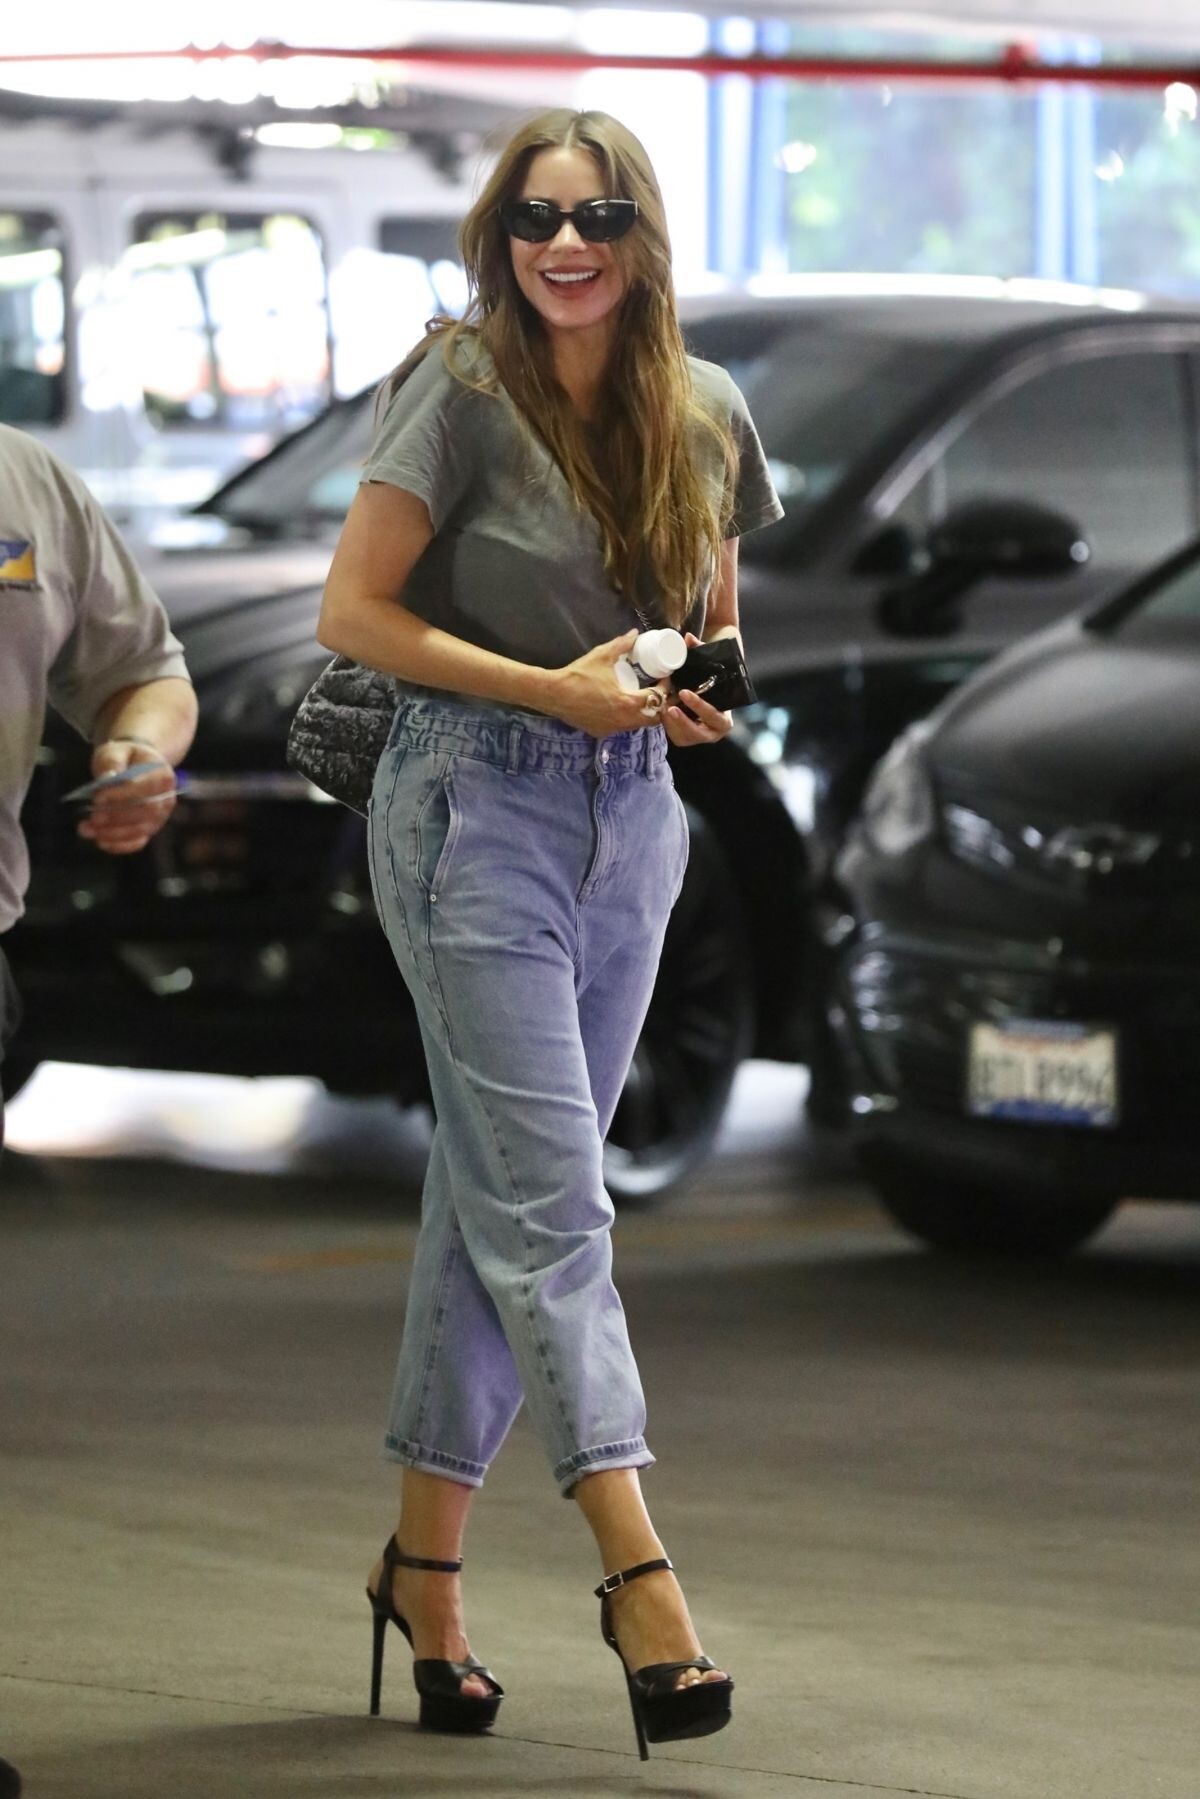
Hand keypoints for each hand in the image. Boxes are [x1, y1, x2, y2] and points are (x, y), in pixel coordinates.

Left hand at [77, 738, 177, 854]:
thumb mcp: (116, 751)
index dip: (121, 795)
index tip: (97, 797)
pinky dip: (119, 846)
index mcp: (162, 775)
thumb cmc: (125, 758)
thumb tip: (107, 778)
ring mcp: (159, 817)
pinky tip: (100, 842)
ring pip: (140, 830)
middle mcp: (166, 798)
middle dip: (116, 817)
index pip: (145, 788)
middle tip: (93, 817)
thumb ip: (112, 761)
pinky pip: (138, 843)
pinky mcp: (149, 830)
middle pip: (144, 812)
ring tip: (87, 829)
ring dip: (112, 833)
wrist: (135, 767)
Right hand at [544, 630, 669, 737]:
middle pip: (654, 718)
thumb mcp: (602, 656)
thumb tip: (635, 633)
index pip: (658, 699)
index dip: (665, 687)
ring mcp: (612, 729)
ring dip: (643, 713)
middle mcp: (624, 721)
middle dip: (659, 705)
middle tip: (656, 690)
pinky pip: (620, 727)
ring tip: (641, 696)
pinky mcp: (601, 732)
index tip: (663, 678)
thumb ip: (621, 644)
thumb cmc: (578, 675)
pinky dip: (625, 718)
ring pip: (637, 725)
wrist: (553, 694)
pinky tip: (620, 706)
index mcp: (628, 702)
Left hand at [664, 633, 732, 748]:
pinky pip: (676, 736)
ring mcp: (700, 737)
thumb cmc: (711, 674)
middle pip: (698, 734)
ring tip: (663, 706)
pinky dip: (668, 725)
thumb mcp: (709, 663)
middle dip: (682, 722)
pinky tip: (662, 711)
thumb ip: (700, 649)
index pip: (715, 716)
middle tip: (669, 708)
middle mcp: (715, 731)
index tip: (684, 692)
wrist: (709, 687)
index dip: (699, 707)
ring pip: (684, 737)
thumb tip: (688, 638)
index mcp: (725, 717)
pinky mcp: (687, 737)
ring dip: (672, 724)